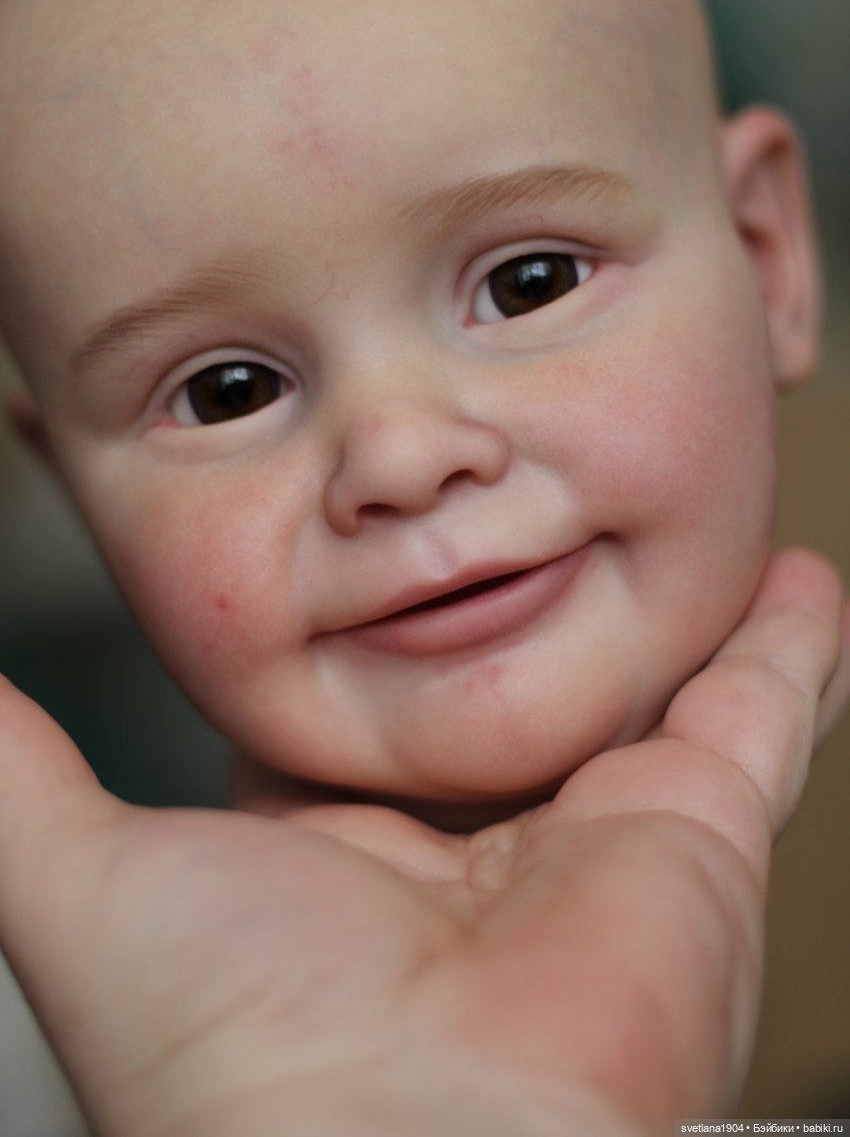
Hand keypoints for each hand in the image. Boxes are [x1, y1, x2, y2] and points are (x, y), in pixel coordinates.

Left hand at [0, 549, 846, 1136]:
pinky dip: (790, 648)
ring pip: (648, 692)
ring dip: (668, 620)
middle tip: (539, 507)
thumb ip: (17, 771)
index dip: (359, 615)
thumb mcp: (86, 876)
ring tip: (689, 532)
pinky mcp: (697, 838)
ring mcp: (594, 837)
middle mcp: (473, 842)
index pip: (359, 697)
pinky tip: (799, 580)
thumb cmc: (238, 1055)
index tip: (364, 533)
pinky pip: (760, 715)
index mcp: (342, 842)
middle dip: (524, 606)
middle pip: (510, 687)